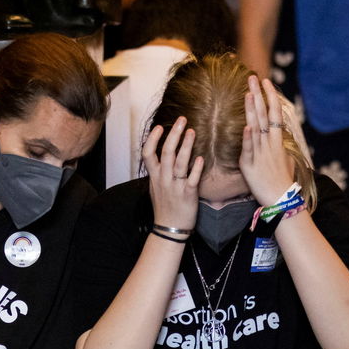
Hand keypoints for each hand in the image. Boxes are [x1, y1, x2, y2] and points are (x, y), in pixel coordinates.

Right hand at [143, 117, 201, 231]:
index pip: (147, 153)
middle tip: (182, 119)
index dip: (153, 138)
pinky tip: (201, 158)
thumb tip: (160, 155)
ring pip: (179, 162)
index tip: (160, 127)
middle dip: (174, 134)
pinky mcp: (187, 195)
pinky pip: (192, 179)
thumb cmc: (165, 207)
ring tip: (192, 131)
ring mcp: (175, 186)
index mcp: (154, 176)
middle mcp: (163, 179)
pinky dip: (196, 168)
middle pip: (166, 152)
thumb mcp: (155, 187)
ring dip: (186, 145)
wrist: (170, 229)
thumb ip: (158, 171)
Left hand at [239, 75, 297, 206]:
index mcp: (277, 141)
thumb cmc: (284, 182)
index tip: (265, 82)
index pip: (274, 113)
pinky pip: (249, 150)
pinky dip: (247, 138)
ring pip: (255, 127)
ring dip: (252, 110)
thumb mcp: (286, 159)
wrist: (282, 200)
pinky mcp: (250, 166)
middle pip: (264, 114)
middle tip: (252, 77)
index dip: (269, 97)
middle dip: (258, 95)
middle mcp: (269, 144)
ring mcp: (260, 154)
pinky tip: (246, 126)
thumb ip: (281, 146)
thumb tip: (282, 136)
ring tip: (248, 93)